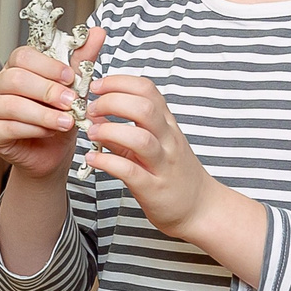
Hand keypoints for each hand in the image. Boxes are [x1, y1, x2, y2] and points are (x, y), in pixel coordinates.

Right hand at [0, 28, 103, 181]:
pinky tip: (50, 132)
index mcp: (18, 68)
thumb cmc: (60, 119)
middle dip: (47, 90)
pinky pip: (8, 127)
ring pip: (12, 104)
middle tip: (71, 102)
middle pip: (16, 78)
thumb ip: (82, 61)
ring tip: (66, 121)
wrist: (53, 154)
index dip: (47, 65)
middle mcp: (0, 85)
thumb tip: (96, 32)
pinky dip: (33, 129)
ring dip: (43, 113)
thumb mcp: (74, 89)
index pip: (23, 56)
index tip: (70, 77)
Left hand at [78, 72, 220, 240]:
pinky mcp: (154, 188)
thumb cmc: (173, 173)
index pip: (147, 89)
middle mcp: (167, 140)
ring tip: (91, 133)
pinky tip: (92, 159)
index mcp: (165, 124)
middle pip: (144, 108)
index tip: (97, 85)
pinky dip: (108, 162)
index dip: (119, 82)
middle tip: (91, 109)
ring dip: (110, 131)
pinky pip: (130, 171)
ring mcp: (162, 164)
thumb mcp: (153, 144)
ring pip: (140, 139)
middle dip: (112, 102)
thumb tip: (96, 115)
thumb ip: (124, 130)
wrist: (200, 207)